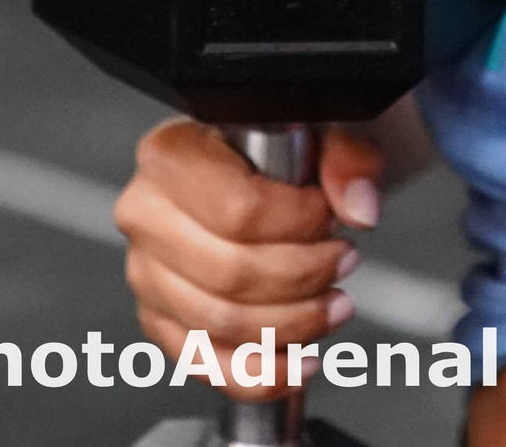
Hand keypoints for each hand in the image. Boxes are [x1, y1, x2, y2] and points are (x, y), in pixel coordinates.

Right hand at [113, 119, 382, 399]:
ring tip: (334, 305)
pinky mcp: (160, 320)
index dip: (299, 227)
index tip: (331, 222)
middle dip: (304, 276)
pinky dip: (262, 376)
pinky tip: (302, 363)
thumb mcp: (322, 129)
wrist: (259, 171)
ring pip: (221, 322)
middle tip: (343, 262)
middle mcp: (145, 213)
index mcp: (172, 154)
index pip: (237, 210)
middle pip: (230, 272)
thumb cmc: (280, 149)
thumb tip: (359, 207)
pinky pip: (207, 365)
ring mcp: (146, 272)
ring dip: (292, 325)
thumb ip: (346, 157)